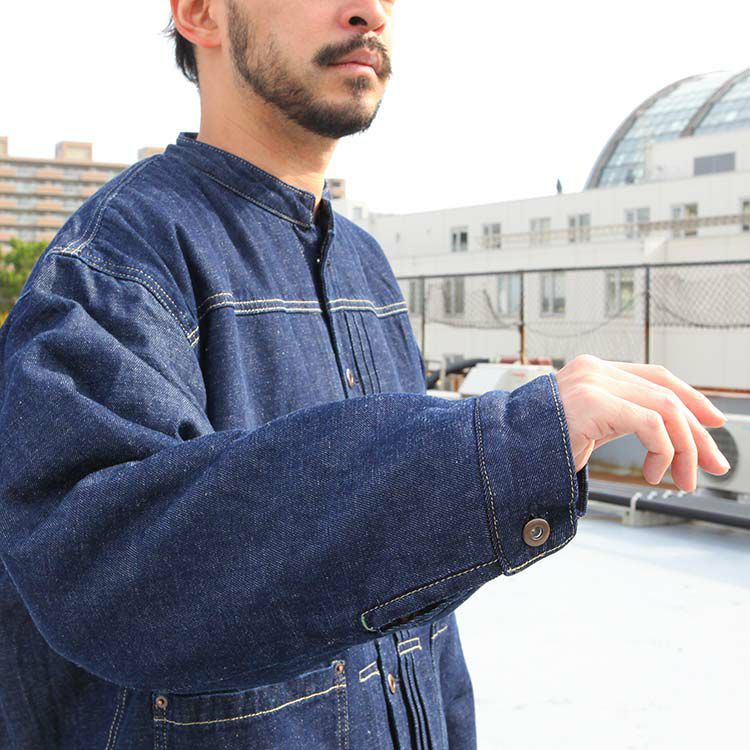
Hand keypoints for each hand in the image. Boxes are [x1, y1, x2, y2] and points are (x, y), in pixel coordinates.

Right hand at [555, 354, 730, 491]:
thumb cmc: (541, 445)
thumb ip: (621, 419)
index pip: (656, 376)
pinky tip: (654, 472)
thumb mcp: (591, 428)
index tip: (713, 423)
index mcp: (593, 371)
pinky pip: (651, 423)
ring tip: (683, 480)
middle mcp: (594, 369)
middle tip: (714, 465)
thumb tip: (665, 436)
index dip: (692, 397)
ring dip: (685, 449)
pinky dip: (664, 452)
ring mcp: (593, 382)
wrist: (503, 453)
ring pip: (666, 408)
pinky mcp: (594, 402)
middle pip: (667, 394)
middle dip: (697, 434)